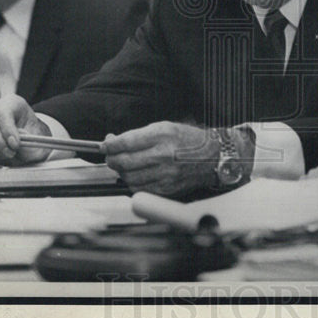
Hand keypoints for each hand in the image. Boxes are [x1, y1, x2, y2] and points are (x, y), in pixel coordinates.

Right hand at [0, 95, 51, 164]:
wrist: (30, 143)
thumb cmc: (34, 138)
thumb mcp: (38, 139)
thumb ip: (29, 141)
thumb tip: (14, 141)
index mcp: (12, 103)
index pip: (2, 112)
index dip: (7, 129)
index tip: (15, 145)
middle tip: (9, 153)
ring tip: (3, 156)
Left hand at [103, 122, 217, 196]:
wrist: (213, 157)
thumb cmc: (189, 140)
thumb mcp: (164, 127)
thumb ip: (138, 135)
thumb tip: (113, 142)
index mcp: (162, 135)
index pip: (126, 142)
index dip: (110, 145)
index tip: (104, 145)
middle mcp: (164, 155)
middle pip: (124, 162)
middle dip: (112, 159)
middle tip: (112, 156)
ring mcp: (165, 174)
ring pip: (128, 178)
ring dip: (122, 172)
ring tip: (126, 165)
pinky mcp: (167, 189)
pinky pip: (140, 189)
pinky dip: (134, 183)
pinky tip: (138, 175)